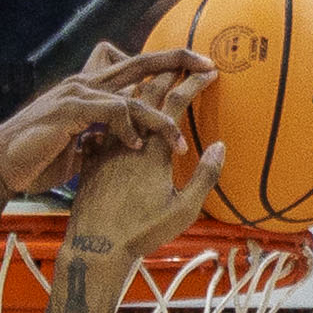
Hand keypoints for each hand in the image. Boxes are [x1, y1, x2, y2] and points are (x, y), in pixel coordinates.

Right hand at [0, 46, 206, 201]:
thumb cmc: (34, 160)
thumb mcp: (76, 150)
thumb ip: (99, 140)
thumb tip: (121, 143)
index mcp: (90, 90)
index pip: (134, 70)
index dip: (164, 68)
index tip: (195, 73)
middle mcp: (87, 83)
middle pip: (142, 61)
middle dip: (178, 60)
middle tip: (209, 66)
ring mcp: (78, 93)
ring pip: (132, 93)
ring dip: (159, 119)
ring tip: (180, 141)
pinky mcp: (70, 110)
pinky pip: (111, 111)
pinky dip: (127, 128)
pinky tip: (133, 148)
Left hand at [64, 60, 223, 266]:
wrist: (94, 250)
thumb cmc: (140, 234)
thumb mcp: (182, 211)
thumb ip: (204, 177)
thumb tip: (220, 146)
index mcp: (154, 149)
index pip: (176, 101)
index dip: (195, 82)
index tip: (210, 72)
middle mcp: (129, 140)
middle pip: (149, 92)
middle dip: (169, 71)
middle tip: (185, 62)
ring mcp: (106, 147)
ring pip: (124, 104)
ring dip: (142, 86)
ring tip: (155, 78)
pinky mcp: (91, 159)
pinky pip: (103, 124)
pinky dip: (116, 111)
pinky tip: (120, 111)